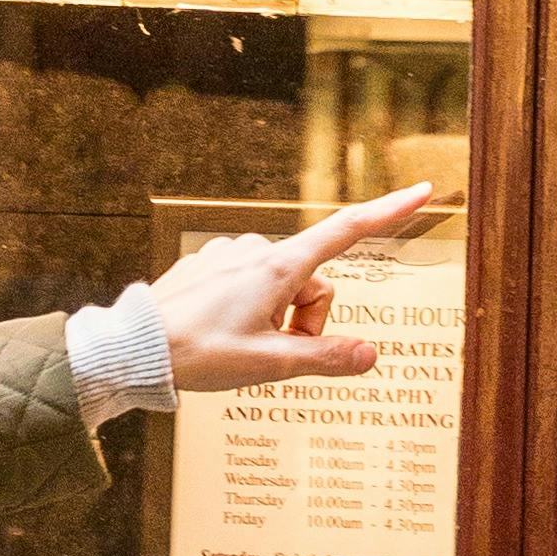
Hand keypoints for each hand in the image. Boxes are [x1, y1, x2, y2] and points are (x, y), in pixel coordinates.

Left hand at [150, 181, 438, 394]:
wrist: (135, 348)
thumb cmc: (199, 355)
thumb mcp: (270, 364)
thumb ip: (324, 357)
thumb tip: (370, 355)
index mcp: (279, 267)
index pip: (348, 231)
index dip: (389, 212)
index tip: (422, 191)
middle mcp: (256, 250)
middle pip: (312, 284)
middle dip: (304, 321)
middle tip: (272, 354)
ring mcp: (229, 255)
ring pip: (279, 288)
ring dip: (274, 318)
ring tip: (237, 346)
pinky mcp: (206, 264)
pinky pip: (245, 285)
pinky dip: (246, 310)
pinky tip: (215, 332)